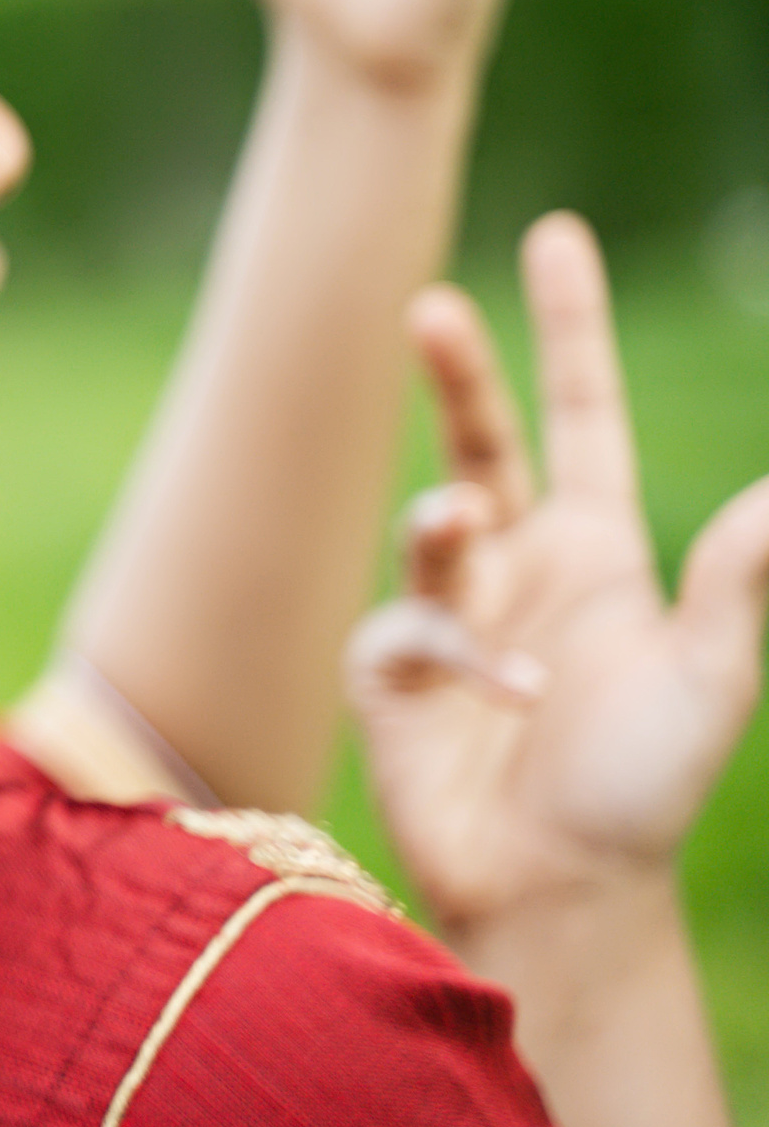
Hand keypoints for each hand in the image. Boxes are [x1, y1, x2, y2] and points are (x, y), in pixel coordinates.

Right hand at [347, 214, 768, 936]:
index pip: (578, 413)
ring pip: (431, 524)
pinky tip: (502, 701)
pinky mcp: (392, 671)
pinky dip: (452, 654)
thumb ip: (740, 580)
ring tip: (460, 525)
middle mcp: (517, 563)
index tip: (556, 238)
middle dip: (455, 369)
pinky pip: (407, 628)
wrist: (557, 888)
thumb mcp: (711, 679)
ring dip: (445, 524)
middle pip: (478, 437)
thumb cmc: (643, 787)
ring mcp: (450, 612)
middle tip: (426, 303)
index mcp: (595, 547)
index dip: (568, 328)